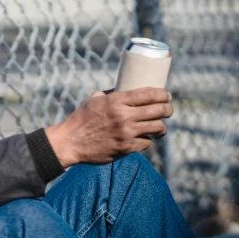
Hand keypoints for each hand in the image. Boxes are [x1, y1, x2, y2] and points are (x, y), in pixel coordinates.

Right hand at [45, 88, 172, 166]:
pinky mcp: (126, 148)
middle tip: (168, 110)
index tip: (166, 95)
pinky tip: (144, 138)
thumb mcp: (94, 100)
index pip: (149, 94)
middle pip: (159, 110)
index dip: (163, 94)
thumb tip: (126, 89)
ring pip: (158, 127)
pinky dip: (146, 140)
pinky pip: (146, 143)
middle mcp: (124, 116)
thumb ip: (111, 94)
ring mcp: (126, 133)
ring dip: (161, 127)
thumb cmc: (81, 119)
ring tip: (159, 127)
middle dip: (168, 109)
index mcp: (116, 101)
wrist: (70, 142)